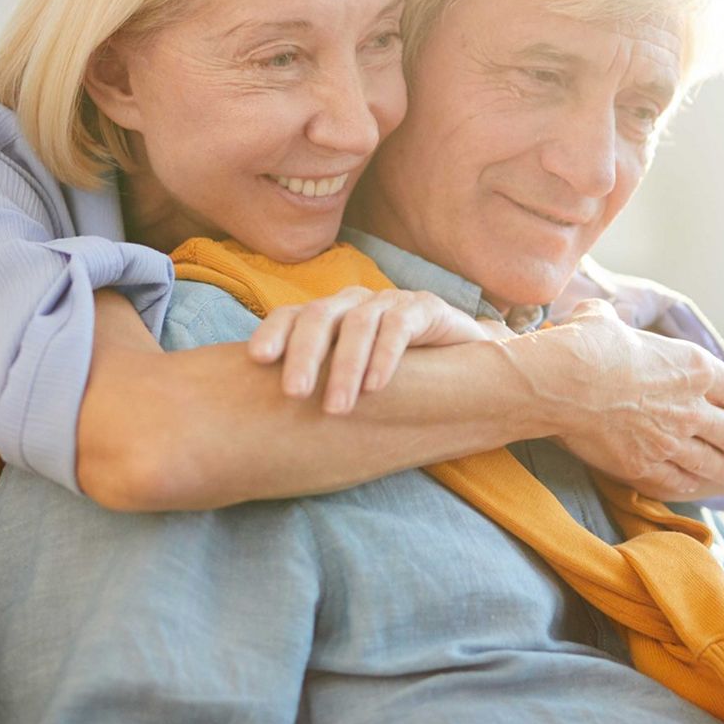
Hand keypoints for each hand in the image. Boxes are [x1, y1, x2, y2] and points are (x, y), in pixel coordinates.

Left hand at [248, 287, 504, 413]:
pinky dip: (385, 356)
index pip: (291, 315)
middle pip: (319, 316)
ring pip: (359, 324)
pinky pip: (399, 326)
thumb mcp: (352, 380)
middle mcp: (353, 304)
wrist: (465, 364)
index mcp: (329, 316)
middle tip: (294, 392)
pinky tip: (376, 387)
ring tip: (337, 407)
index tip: (257, 360)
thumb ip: (318, 386)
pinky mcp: (423, 308)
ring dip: (345, 366)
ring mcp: (389, 302)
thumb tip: (264, 420)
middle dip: (304, 354)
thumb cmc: (395, 377)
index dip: (273, 332)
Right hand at [510, 299, 723, 495]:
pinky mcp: (644, 465)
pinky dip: (689, 483)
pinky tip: (693, 485)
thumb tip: (595, 315)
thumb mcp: (601, 319)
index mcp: (691, 367)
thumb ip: (610, 320)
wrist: (562, 383)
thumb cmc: (583, 345)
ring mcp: (670, 440)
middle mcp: (690, 406)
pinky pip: (677, 479)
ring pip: (712, 462)